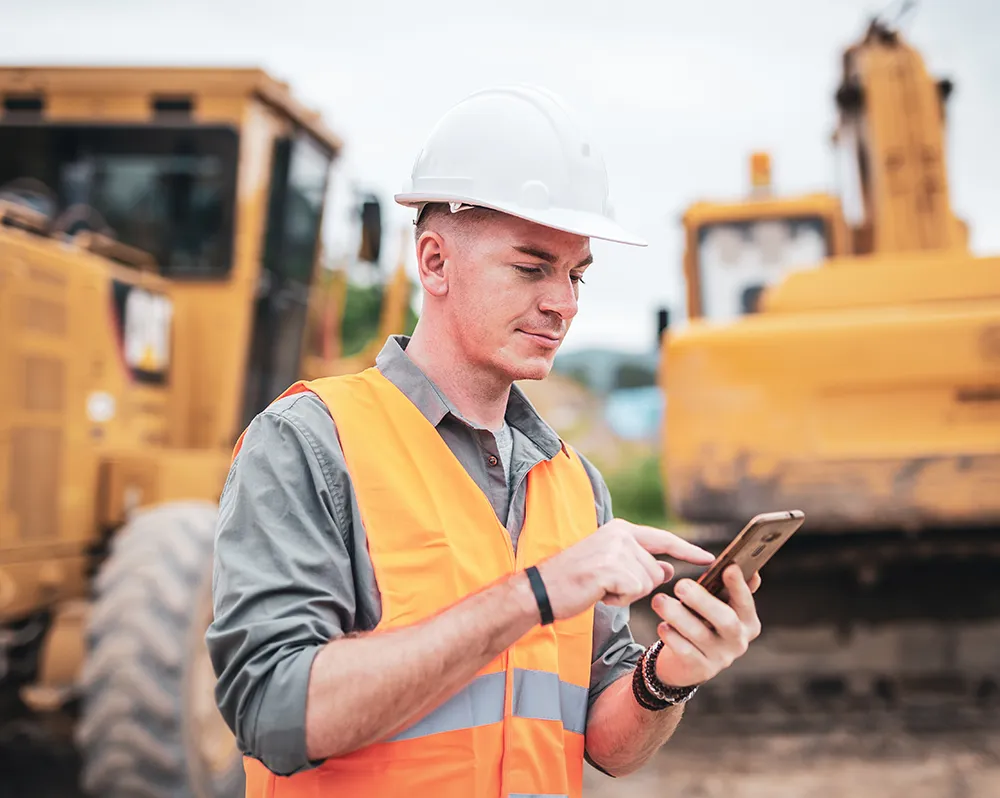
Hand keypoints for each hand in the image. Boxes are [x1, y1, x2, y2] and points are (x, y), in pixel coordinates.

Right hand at [535, 519, 715, 620]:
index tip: (709, 557)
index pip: (663, 539)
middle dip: (637, 587)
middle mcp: (621, 534)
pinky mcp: (612, 568)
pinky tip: (598, 593)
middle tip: (605, 585)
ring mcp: (616, 550)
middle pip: (656, 571)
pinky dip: (618, 600)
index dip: (687, 550)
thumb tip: (667, 570)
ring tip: (600, 587)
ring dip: (626, 594)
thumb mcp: (611, 568)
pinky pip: (634, 593)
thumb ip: (639, 564)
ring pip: (647, 584)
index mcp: (621, 530)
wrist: (542, 589)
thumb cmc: (574, 581)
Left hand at [651, 565, 761, 687]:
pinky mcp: (701, 670)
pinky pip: (685, 651)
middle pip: (726, 620)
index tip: (729, 567)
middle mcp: (739, 641)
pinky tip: (662, 626)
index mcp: (748, 621)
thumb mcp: (716, 605)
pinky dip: (672, 637)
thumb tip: (736, 566)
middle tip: (680, 584)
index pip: (746, 602)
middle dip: (703, 600)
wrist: (686, 661)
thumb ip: (726, 588)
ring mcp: (721, 658)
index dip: (739, 586)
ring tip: (659, 601)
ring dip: (677, 615)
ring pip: (701, 635)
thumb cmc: (703, 621)